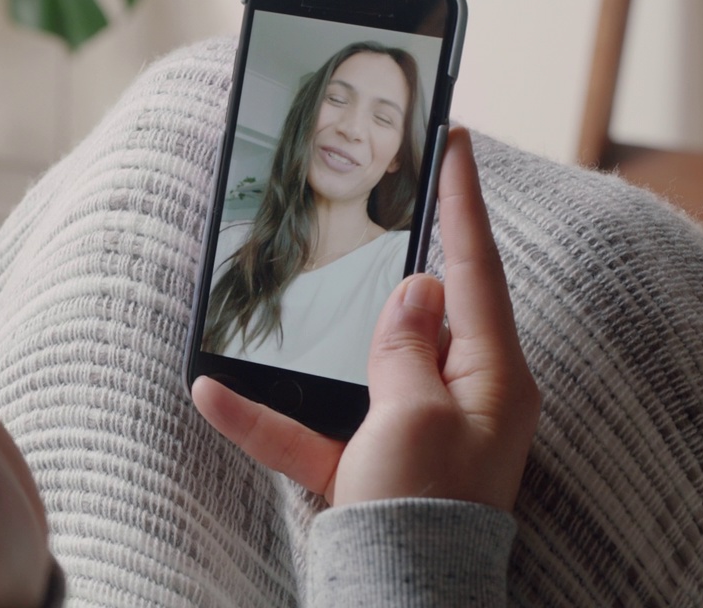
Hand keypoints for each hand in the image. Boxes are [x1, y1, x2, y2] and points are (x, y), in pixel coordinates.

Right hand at [192, 127, 539, 511]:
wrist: (399, 600)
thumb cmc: (424, 510)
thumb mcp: (417, 417)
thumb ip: (408, 348)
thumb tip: (415, 291)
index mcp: (490, 376)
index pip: (474, 270)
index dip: (461, 202)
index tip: (454, 141)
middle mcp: (455, 395)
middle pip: (423, 305)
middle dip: (403, 249)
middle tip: (391, 188)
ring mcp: (407, 427)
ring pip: (358, 357)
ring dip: (319, 328)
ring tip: (305, 273)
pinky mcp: (362, 461)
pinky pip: (310, 425)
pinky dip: (266, 412)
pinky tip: (212, 390)